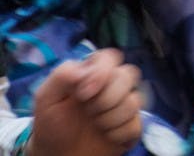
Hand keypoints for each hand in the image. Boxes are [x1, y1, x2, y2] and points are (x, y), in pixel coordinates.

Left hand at [28, 48, 143, 155]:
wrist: (57, 155)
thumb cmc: (51, 124)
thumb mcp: (46, 96)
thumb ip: (63, 75)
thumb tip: (87, 71)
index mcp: (94, 73)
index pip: (110, 58)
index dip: (102, 72)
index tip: (83, 94)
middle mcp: (113, 85)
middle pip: (129, 75)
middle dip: (107, 98)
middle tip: (89, 112)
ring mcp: (125, 105)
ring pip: (135, 101)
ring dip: (111, 118)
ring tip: (96, 126)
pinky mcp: (132, 125)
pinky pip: (136, 124)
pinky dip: (118, 134)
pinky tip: (106, 136)